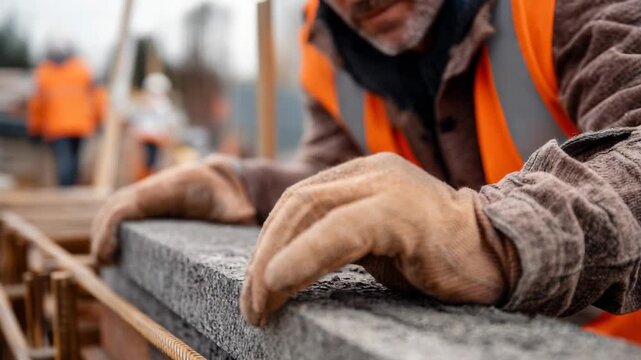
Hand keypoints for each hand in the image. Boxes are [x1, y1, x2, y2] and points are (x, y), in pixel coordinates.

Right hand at [91, 154, 255, 262]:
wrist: (223, 179)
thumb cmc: (226, 195)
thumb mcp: (234, 206)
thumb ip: (238, 216)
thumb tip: (245, 225)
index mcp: (165, 190)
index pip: (126, 206)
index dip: (110, 229)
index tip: (107, 254)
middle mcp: (150, 190)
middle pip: (112, 209)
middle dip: (101, 235)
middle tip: (104, 263)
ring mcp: (145, 195)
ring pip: (112, 210)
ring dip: (102, 232)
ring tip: (106, 261)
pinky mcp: (146, 204)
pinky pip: (120, 213)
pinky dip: (109, 228)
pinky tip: (111, 252)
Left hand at [241, 153, 508, 325]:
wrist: (501, 253)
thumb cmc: (436, 255)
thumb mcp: (375, 241)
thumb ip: (336, 238)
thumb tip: (283, 266)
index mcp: (360, 174)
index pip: (298, 201)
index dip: (268, 244)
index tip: (256, 288)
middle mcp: (369, 172)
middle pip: (295, 205)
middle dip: (263, 257)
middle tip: (252, 306)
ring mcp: (385, 187)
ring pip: (308, 212)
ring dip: (273, 264)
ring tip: (261, 307)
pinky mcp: (400, 212)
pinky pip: (339, 231)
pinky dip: (302, 257)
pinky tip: (279, 284)